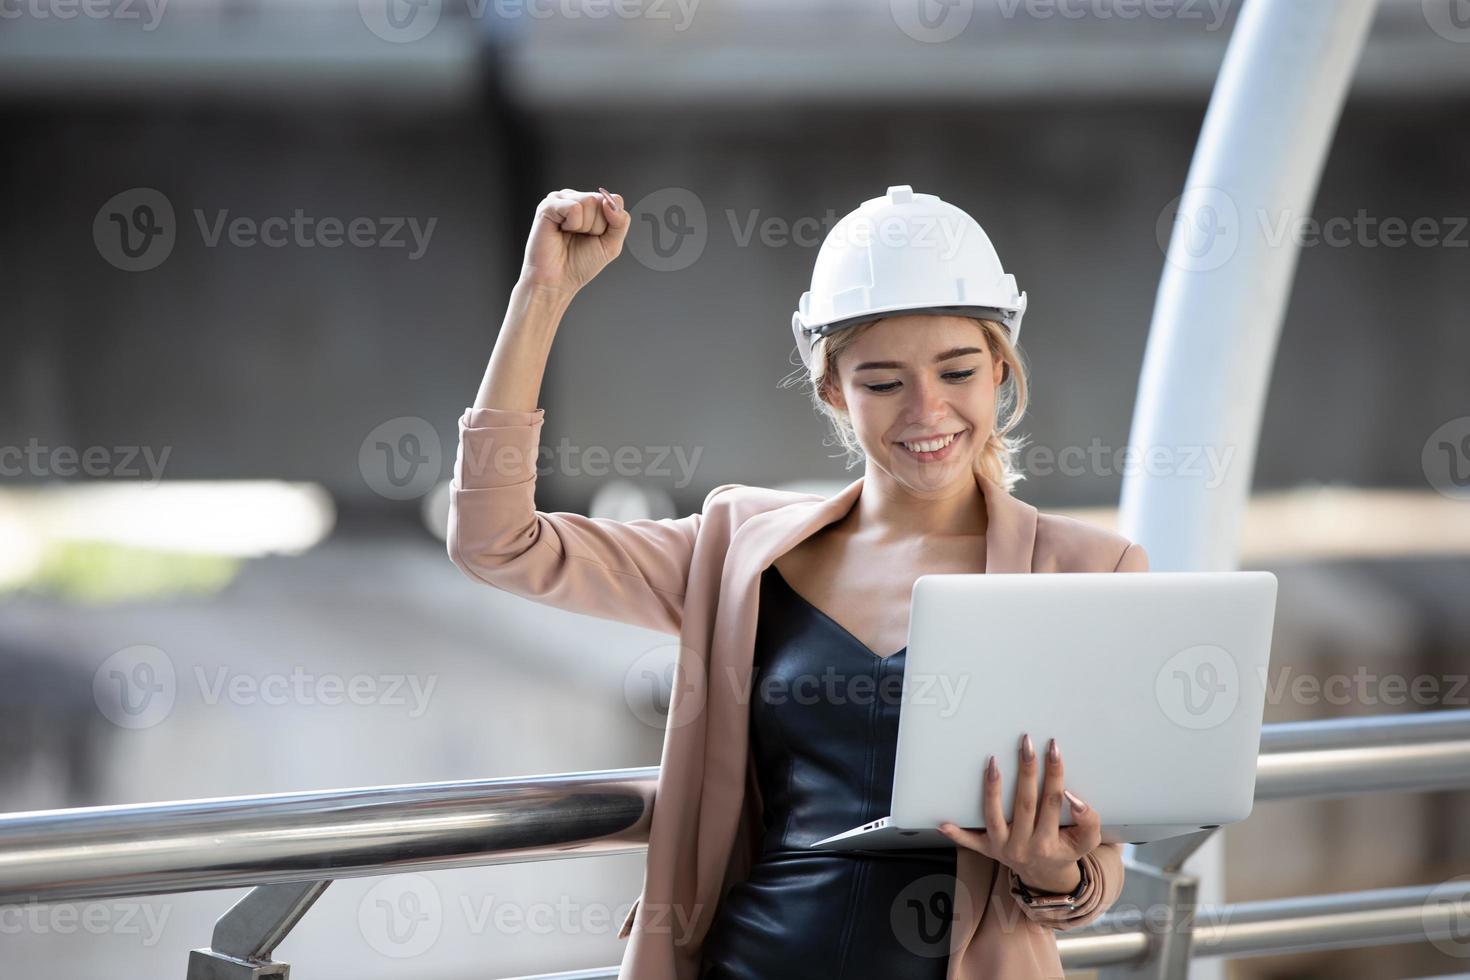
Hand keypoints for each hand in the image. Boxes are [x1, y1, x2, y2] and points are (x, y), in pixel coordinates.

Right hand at [520, 187, 630, 295]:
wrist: (557, 281)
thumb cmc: (579, 264)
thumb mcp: (611, 244)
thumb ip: (620, 221)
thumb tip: (611, 201)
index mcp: (590, 205)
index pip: (613, 200)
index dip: (610, 222)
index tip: (596, 237)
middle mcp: (575, 198)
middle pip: (601, 200)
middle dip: (597, 226)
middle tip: (581, 238)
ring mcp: (560, 200)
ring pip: (589, 201)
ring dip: (585, 227)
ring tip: (570, 235)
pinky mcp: (548, 206)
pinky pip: (574, 208)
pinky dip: (573, 224)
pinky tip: (561, 231)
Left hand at [937, 733, 1101, 894]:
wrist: (1046, 876)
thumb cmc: (1065, 851)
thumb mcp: (1086, 842)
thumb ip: (1088, 820)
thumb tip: (1072, 797)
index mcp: (1049, 843)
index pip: (1052, 801)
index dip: (1055, 773)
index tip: (1054, 748)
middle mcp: (1024, 846)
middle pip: (1024, 803)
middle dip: (1027, 770)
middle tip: (1026, 743)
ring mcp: (1002, 848)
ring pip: (994, 816)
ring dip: (992, 789)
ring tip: (993, 762)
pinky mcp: (987, 849)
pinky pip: (969, 842)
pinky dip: (957, 834)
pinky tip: (943, 821)